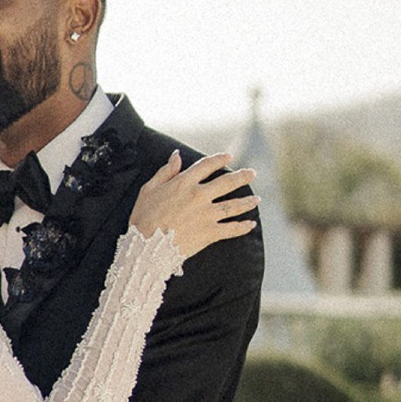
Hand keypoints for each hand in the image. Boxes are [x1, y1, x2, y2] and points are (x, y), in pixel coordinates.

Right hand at [129, 151, 258, 258]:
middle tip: (253, 173)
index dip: (219, 159)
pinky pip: (231, 229)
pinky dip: (243, 227)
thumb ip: (166, 171)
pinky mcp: (210, 233)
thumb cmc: (143, 217)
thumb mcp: (149, 189)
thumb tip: (177, 155)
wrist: (146, 246)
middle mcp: (199, 196)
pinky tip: (251, 225)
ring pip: (234, 205)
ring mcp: (207, 215)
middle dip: (242, 176)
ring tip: (257, 199)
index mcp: (184, 183)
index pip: (206, 165)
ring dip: (248, 201)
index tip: (229, 156)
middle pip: (227, 182)